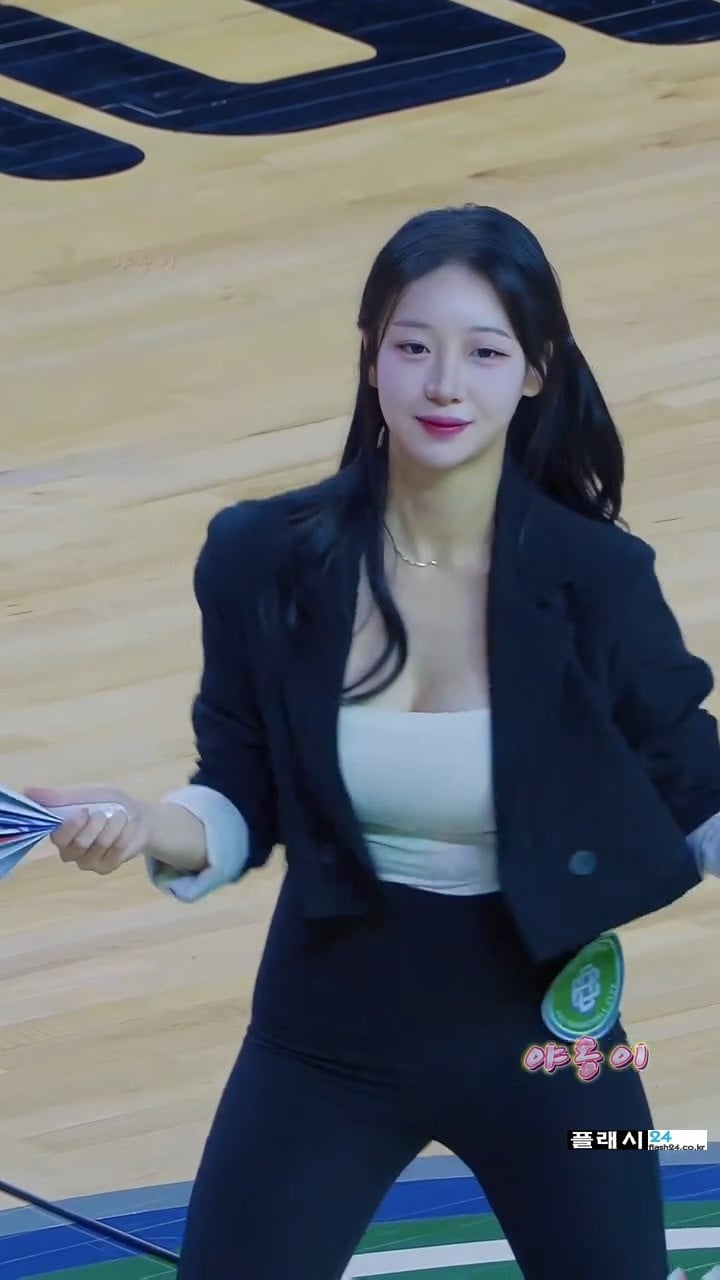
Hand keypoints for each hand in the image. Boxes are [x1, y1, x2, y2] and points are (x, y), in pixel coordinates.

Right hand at [23, 785, 153, 876]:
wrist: (137, 816)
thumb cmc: (106, 804)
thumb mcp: (85, 794)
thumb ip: (58, 796)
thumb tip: (26, 791)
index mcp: (60, 833)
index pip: (57, 837)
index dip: (72, 825)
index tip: (85, 811)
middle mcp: (69, 852)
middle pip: (79, 844)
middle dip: (96, 824)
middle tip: (105, 812)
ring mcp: (87, 862)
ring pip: (99, 846)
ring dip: (114, 825)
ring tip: (121, 814)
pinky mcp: (105, 868)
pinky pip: (117, 851)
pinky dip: (126, 833)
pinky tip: (129, 825)